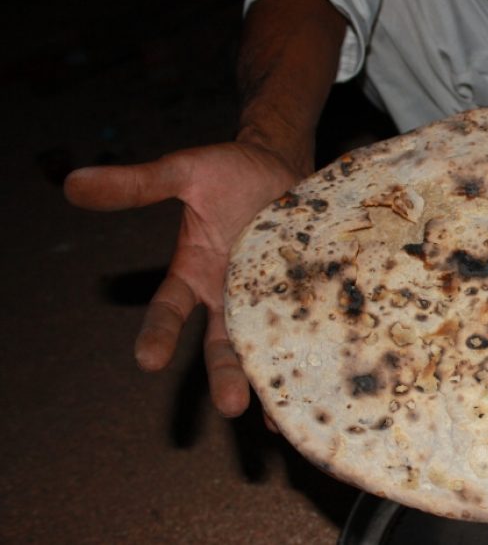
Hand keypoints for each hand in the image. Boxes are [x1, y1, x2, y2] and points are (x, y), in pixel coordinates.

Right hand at [64, 142, 303, 416]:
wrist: (282, 163)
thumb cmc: (229, 172)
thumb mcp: (184, 173)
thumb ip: (136, 185)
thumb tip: (71, 182)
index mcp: (194, 275)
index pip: (169, 311)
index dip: (159, 335)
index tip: (148, 361)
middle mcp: (229, 298)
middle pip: (223, 345)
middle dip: (225, 376)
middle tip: (230, 406)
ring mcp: (269, 299)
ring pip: (266, 349)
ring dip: (270, 381)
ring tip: (277, 419)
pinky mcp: (307, 293)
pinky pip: (308, 329)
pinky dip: (313, 355)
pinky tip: (322, 383)